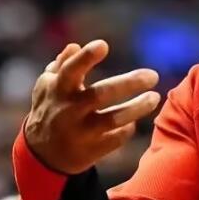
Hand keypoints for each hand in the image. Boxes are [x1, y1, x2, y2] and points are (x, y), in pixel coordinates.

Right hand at [24, 40, 160, 174]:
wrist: (43, 155)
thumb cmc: (52, 109)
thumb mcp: (48, 87)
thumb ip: (63, 66)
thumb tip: (75, 46)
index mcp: (57, 90)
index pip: (70, 71)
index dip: (85, 58)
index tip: (103, 45)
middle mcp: (68, 110)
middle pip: (101, 94)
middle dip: (129, 83)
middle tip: (153, 76)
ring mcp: (80, 131)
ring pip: (113, 119)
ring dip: (138, 107)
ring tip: (155, 97)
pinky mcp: (91, 150)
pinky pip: (117, 137)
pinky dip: (128, 128)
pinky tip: (132, 121)